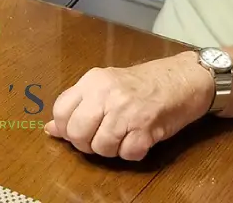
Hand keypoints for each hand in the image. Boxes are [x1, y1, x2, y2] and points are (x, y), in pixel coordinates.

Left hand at [44, 52, 213, 160]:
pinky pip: (127, 154)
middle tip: (101, 137)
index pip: (61, 111)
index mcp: (93, 80)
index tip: (79, 131)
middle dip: (86, 144)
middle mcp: (106, 93)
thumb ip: (79, 105)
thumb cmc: (142, 83)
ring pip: (101, 148)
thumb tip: (50, 129)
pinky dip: (132, 153)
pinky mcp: (146, 128)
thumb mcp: (105, 86)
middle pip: (77, 133)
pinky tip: (139, 138)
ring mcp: (126, 111)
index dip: (66, 129)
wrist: (181, 79)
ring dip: (112, 150)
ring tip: (123, 135)